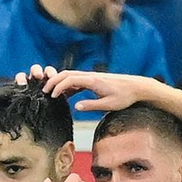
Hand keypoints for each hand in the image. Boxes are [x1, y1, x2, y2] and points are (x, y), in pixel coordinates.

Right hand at [41, 68, 157, 113]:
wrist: (136, 87)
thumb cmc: (124, 97)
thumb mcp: (108, 104)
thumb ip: (91, 105)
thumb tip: (75, 106)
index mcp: (93, 81)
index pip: (70, 79)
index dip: (58, 86)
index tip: (51, 95)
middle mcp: (91, 76)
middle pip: (67, 74)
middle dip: (54, 81)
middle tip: (44, 91)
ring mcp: (92, 77)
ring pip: (71, 76)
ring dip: (60, 82)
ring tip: (51, 93)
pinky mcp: (94, 80)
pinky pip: (78, 80)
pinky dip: (69, 86)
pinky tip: (66, 95)